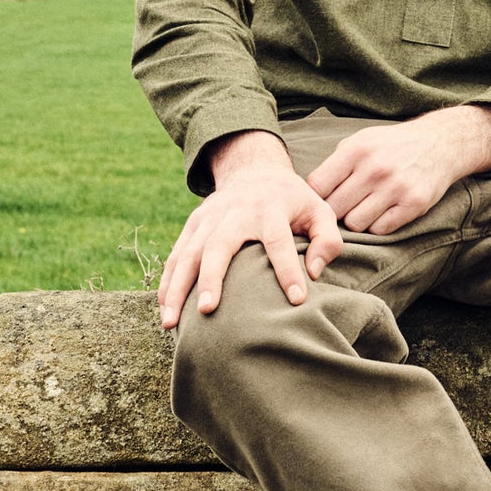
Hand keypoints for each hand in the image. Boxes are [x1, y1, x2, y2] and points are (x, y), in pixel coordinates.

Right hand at [158, 130, 342, 325]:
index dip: (289, 270)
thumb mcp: (319, 210)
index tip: (297, 300)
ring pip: (189, 252)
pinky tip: (164, 308)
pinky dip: (168, 280)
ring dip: (178, 287)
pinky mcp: (194, 223)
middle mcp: (236, 212)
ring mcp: (210, 217)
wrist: (254, 169)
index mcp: (271, 209)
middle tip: (207, 310)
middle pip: (219, 244)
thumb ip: (327, 240)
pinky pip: (177, 253)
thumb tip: (314, 273)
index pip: (280, 242)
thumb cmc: (293, 200)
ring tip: (171, 322)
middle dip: (211, 278)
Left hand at [306, 104, 490, 234]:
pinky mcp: (413, 205)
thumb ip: (336, 164)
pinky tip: (381, 213)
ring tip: (363, 210)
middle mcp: (374, 169)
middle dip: (333, 213)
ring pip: (355, 224)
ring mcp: (395, 188)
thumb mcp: (361, 141)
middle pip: (334, 209)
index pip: (317, 186)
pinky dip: (377, 226)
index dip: (314, 199)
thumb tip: (308, 194)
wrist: (440, 143)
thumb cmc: (392, 145)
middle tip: (342, 210)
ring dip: (356, 221)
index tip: (319, 202)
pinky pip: (380, 230)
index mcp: (356, 150)